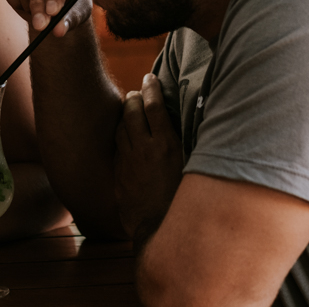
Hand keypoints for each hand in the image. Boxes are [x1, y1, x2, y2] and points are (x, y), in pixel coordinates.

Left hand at [115, 74, 183, 241]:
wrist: (159, 230)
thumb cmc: (184, 200)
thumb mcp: (192, 168)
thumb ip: (186, 145)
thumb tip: (188, 124)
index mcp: (167, 145)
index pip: (154, 106)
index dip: (151, 88)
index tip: (150, 78)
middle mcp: (145, 149)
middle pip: (133, 110)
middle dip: (134, 96)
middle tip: (138, 91)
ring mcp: (129, 160)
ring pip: (121, 126)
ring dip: (125, 113)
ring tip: (130, 106)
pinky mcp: (119, 172)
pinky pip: (117, 145)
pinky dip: (120, 134)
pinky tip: (125, 133)